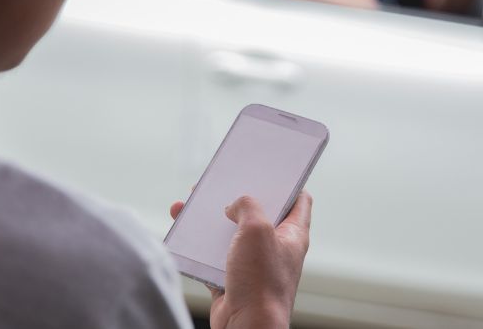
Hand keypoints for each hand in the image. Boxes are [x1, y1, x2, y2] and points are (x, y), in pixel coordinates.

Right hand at [169, 191, 312, 328]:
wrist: (245, 327)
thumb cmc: (260, 281)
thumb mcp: (257, 229)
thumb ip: (247, 206)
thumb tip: (234, 205)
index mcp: (293, 234)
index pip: (300, 199)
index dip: (287, 182)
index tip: (269, 169)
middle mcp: (276, 248)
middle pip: (258, 214)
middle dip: (237, 197)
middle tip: (220, 183)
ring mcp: (253, 265)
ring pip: (231, 234)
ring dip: (210, 219)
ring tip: (190, 203)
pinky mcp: (231, 279)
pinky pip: (212, 256)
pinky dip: (197, 245)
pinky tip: (182, 231)